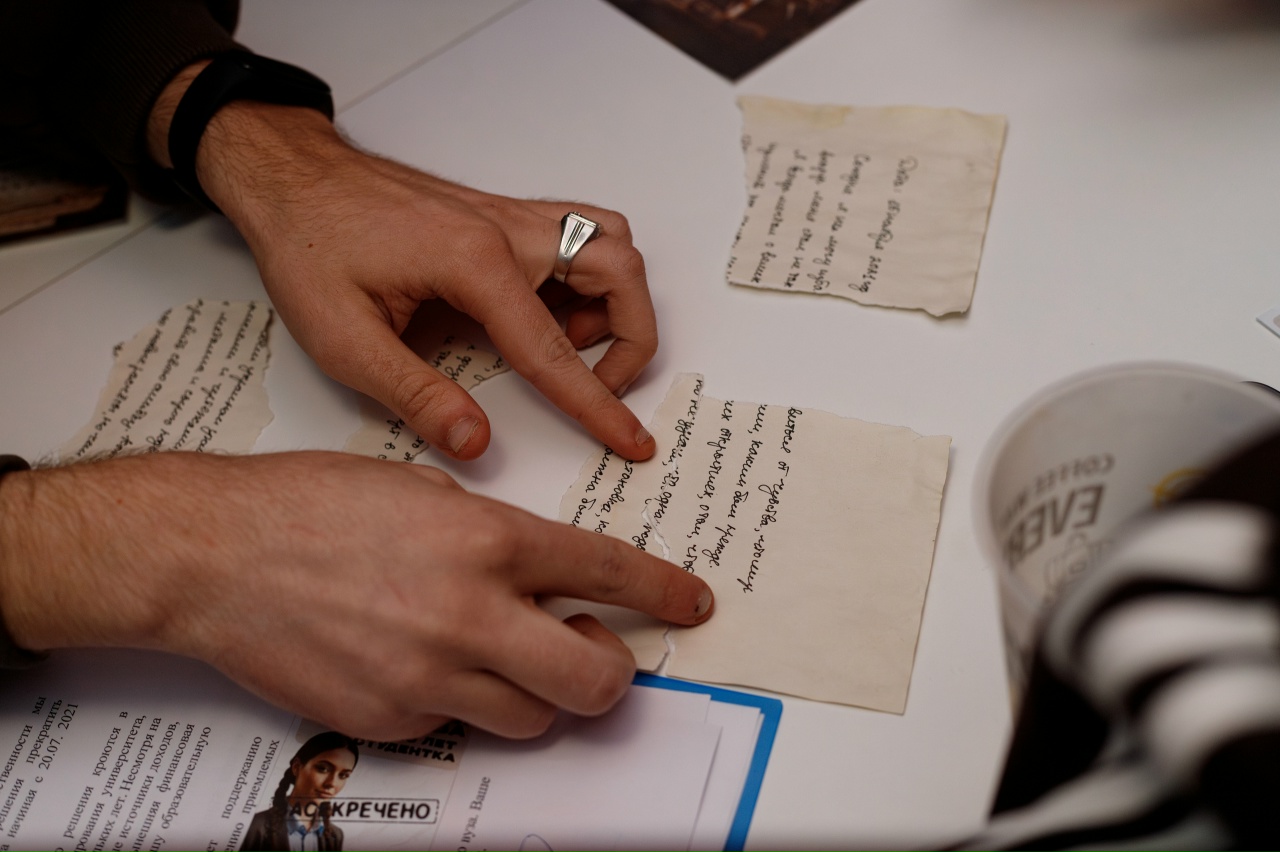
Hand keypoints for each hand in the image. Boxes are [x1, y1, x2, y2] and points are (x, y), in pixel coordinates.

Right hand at [0, 453, 713, 738]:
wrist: (214, 556)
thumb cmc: (307, 505)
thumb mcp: (423, 493)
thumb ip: (495, 537)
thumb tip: (545, 577)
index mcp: (486, 541)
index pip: (607, 572)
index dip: (663, 592)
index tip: (691, 604)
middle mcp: (470, 615)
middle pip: (595, 680)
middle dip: (615, 671)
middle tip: (601, 651)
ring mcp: (429, 678)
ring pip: (535, 717)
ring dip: (540, 691)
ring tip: (504, 653)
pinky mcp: (390, 719)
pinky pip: (459, 725)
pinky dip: (466, 701)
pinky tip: (428, 661)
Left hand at [189, 98, 658, 461]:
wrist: (290, 178)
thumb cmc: (309, 247)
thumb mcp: (344, 341)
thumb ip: (415, 396)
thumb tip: (473, 441)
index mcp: (473, 263)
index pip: (555, 350)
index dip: (597, 406)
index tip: (632, 440)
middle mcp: (506, 230)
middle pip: (620, 270)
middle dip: (633, 337)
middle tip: (599, 386)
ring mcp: (508, 216)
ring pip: (611, 240)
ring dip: (615, 299)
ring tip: (570, 344)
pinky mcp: (501, 217)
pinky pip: (578, 234)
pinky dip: (588, 276)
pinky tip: (546, 312)